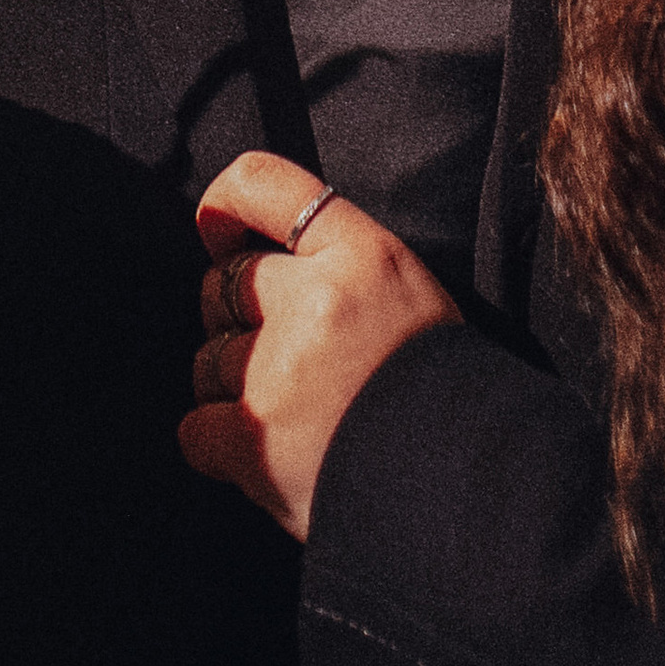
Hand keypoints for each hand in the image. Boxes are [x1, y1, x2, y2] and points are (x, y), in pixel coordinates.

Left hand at [179, 149, 458, 536]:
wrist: (469, 482)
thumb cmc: (437, 388)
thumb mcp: (408, 292)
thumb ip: (339, 261)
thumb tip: (238, 249)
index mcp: (363, 254)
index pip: (264, 183)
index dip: (224, 201)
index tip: (216, 228)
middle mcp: (317, 300)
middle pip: (224, 282)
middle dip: (240, 317)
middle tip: (297, 359)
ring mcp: (279, 370)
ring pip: (208, 360)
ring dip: (235, 387)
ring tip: (299, 415)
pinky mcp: (252, 438)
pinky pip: (195, 429)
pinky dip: (220, 446)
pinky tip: (272, 455)